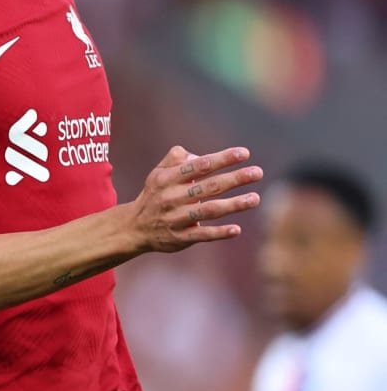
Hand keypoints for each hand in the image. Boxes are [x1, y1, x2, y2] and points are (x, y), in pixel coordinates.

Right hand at [128, 145, 262, 252]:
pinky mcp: (180, 237)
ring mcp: (176, 218)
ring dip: (234, 205)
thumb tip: (200, 155)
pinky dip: (219, 232)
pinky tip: (237, 229)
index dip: (222, 159)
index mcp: (167, 178)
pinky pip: (202, 235)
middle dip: (235, 179)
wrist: (134, 227)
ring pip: (209, 210)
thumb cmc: (154, 196)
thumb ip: (176, 159)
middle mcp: (172, 197)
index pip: (199, 165)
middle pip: (208, 186)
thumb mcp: (158, 174)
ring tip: (255, 198)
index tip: (244, 153)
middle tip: (257, 172)